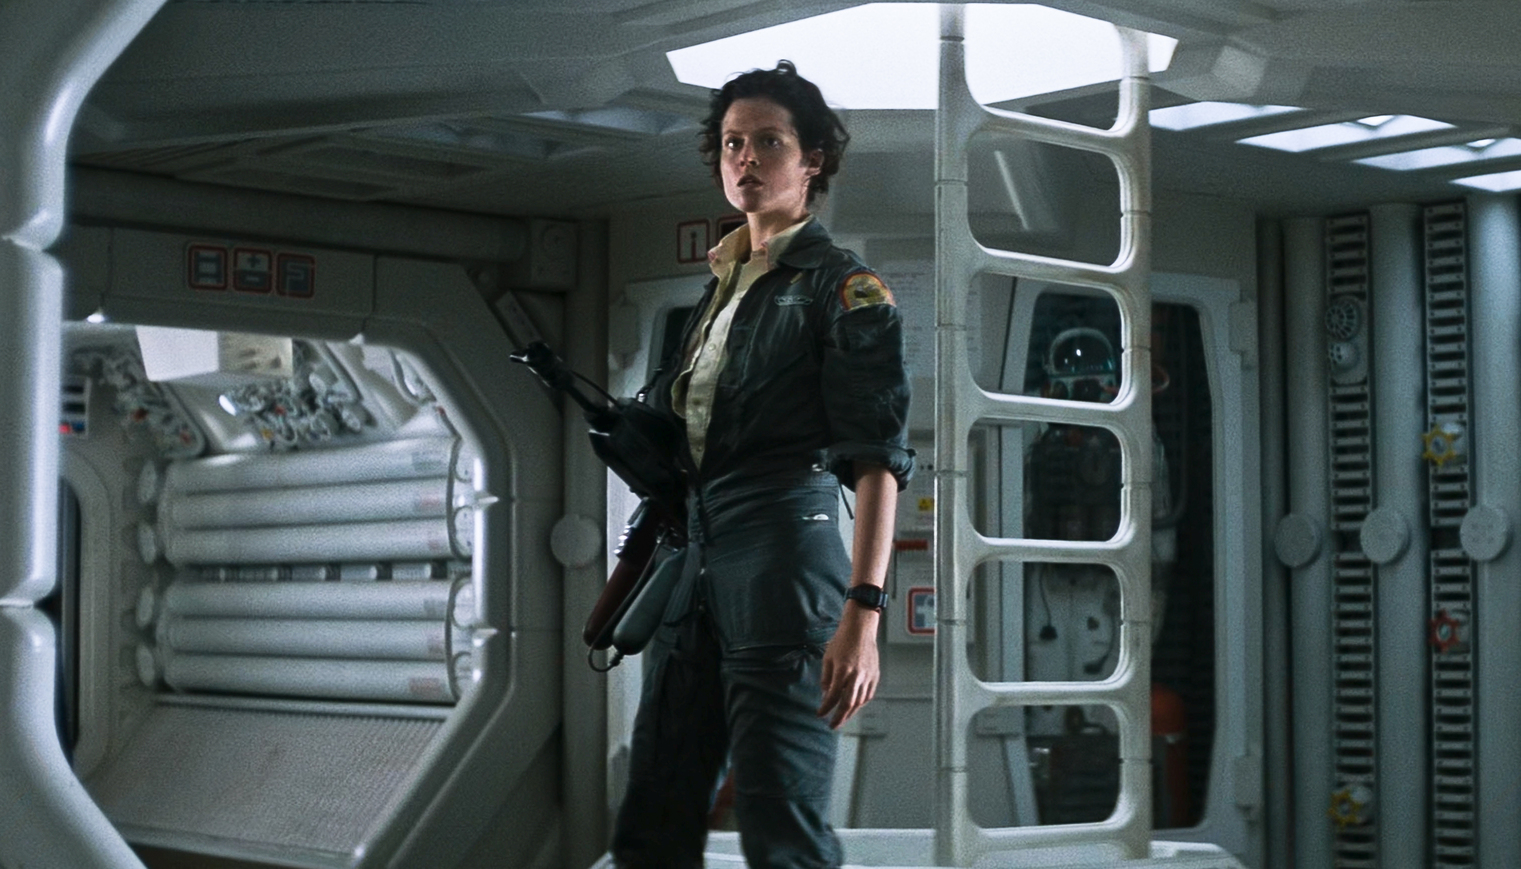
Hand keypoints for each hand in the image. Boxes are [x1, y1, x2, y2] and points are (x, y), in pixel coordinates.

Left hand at [817, 604, 879, 728]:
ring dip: (850, 713)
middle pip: (848, 703)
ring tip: (842, 718)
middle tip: (832, 725)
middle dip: (840, 717)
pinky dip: (861, 703)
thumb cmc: (842, 641)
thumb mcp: (828, 658)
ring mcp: (868, 676)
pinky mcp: (875, 675)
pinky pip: (868, 695)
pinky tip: (854, 707)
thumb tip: (826, 695)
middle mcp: (857, 675)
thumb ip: (826, 677)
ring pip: (860, 701)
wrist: (861, 629)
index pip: (833, 696)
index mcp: (842, 670)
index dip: (826, 708)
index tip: (820, 714)